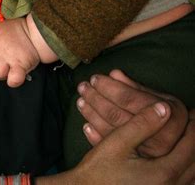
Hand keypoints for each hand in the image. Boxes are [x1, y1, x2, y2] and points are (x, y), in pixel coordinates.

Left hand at [0, 18, 39, 86]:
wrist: (37, 31)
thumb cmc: (19, 30)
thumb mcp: (0, 28)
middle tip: (2, 60)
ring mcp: (7, 56)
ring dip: (3, 73)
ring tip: (10, 67)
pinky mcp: (19, 65)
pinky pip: (12, 79)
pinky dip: (14, 81)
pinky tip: (16, 75)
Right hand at [70, 102, 194, 184]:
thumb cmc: (98, 170)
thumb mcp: (117, 142)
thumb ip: (142, 124)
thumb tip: (165, 108)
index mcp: (163, 172)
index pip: (190, 145)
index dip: (194, 126)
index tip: (194, 111)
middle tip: (194, 120)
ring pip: (191, 174)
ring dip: (191, 153)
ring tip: (188, 136)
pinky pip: (183, 183)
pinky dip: (185, 168)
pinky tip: (179, 160)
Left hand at [77, 69, 188, 156]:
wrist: (179, 144)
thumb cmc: (166, 114)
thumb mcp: (158, 97)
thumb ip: (135, 87)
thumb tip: (114, 73)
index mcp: (165, 115)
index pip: (128, 99)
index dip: (109, 87)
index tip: (94, 78)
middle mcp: (157, 137)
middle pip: (117, 115)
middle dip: (95, 99)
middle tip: (82, 87)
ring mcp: (145, 153)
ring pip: (110, 131)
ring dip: (92, 114)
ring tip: (80, 101)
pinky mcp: (135, 163)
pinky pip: (111, 149)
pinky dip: (95, 136)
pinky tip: (86, 125)